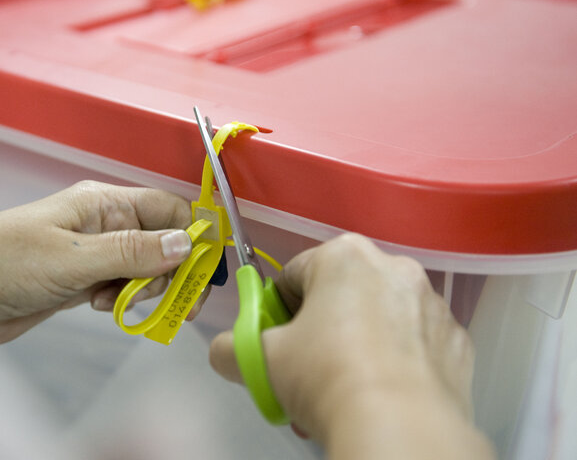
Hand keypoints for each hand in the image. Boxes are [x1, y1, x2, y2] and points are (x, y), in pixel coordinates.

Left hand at [0, 181, 191, 346]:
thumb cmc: (3, 264)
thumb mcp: (72, 258)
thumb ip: (132, 253)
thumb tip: (188, 245)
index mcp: (103, 204)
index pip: (168, 209)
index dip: (192, 235)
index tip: (201, 270)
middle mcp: (102, 225)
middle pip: (161, 242)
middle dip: (166, 271)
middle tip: (152, 298)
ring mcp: (90, 254)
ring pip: (142, 268)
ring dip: (140, 290)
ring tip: (109, 302)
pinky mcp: (78, 282)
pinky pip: (118, 287)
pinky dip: (119, 301)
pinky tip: (97, 308)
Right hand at [209, 233, 493, 458]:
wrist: (399, 426)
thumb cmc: (324, 375)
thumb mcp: (258, 360)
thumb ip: (230, 348)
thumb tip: (225, 352)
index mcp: (343, 256)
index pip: (293, 275)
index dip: (275, 312)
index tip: (275, 345)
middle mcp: (393, 267)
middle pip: (340, 295)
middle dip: (319, 331)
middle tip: (306, 372)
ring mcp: (432, 304)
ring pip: (380, 319)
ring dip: (358, 345)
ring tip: (343, 390)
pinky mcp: (457, 341)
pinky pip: (415, 344)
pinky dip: (397, 362)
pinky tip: (382, 394)